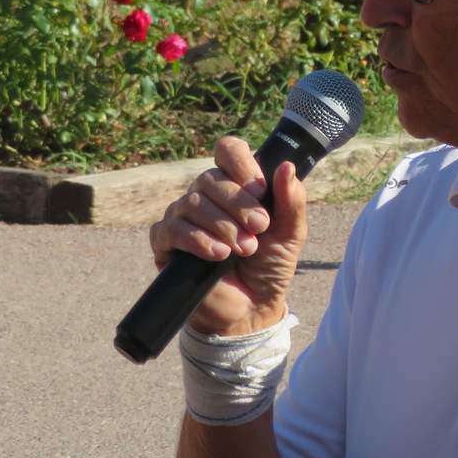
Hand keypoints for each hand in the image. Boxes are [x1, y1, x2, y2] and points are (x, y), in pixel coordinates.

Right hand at [148, 135, 307, 335]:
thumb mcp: (291, 233)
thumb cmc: (270, 266)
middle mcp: (206, 195)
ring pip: (192, 203)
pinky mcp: (166, 243)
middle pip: (210, 178)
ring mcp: (183, 217)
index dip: (241, 163)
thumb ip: (291, 201)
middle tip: (260, 228)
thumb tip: (286, 166)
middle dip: (239, 204)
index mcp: (236, 185)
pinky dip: (196, 240)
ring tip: (244, 249)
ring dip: (223, 226)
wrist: (253, 307)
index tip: (260, 189)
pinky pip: (171, 229)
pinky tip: (218, 254)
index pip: (228, 151)